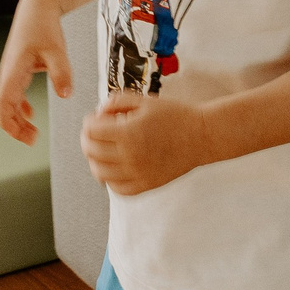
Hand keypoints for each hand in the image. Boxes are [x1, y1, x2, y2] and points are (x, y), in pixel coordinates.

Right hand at [0, 0, 71, 144]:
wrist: (38, 6)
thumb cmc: (43, 24)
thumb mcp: (56, 49)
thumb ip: (61, 72)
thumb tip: (65, 95)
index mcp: (13, 70)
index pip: (2, 104)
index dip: (8, 123)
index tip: (23, 135)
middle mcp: (8, 73)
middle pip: (3, 107)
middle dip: (14, 126)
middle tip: (32, 140)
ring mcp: (12, 72)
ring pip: (8, 102)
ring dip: (17, 119)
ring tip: (32, 133)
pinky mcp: (19, 69)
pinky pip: (14, 94)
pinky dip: (21, 107)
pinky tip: (31, 114)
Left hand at [80, 92, 209, 195]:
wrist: (202, 136)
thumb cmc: (175, 116)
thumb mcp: (145, 101)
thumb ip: (117, 102)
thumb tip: (98, 113)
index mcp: (129, 133)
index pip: (91, 131)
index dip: (89, 122)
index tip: (95, 119)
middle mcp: (130, 156)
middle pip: (91, 151)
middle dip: (88, 139)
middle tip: (96, 132)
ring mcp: (138, 174)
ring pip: (100, 173)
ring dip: (95, 159)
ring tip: (103, 150)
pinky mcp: (147, 185)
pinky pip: (117, 188)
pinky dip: (110, 179)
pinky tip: (114, 167)